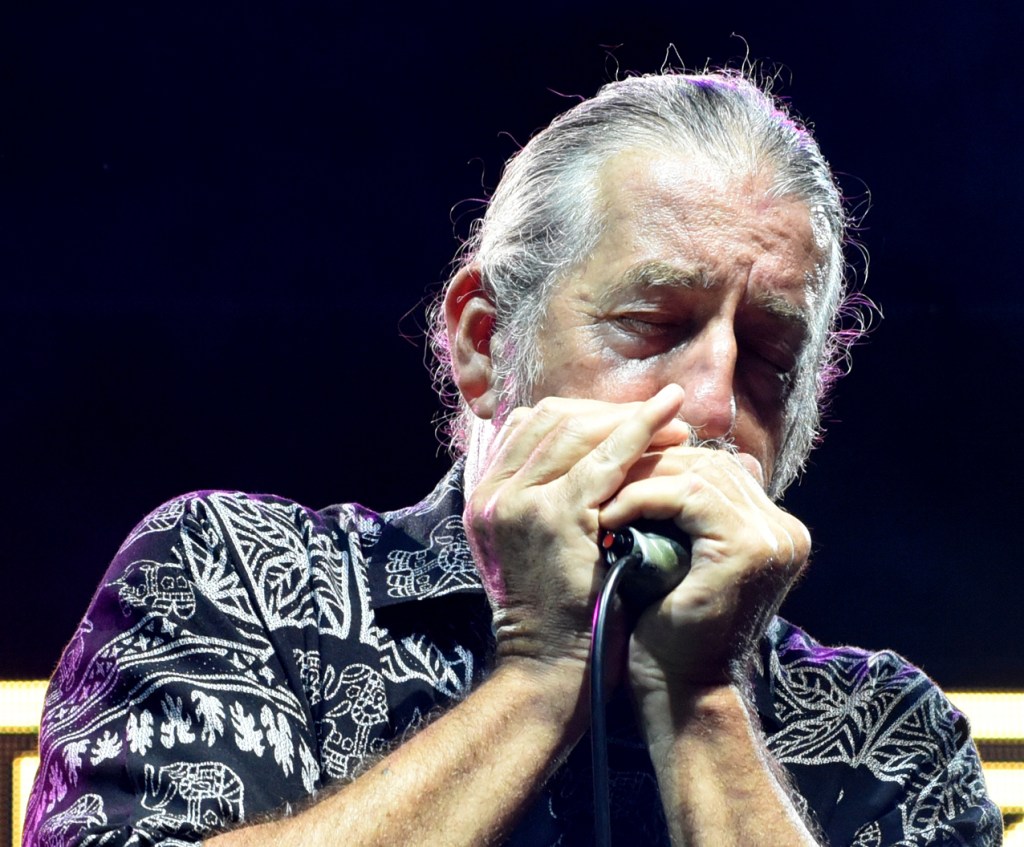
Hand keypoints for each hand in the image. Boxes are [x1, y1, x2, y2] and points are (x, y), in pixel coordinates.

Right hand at [464, 386, 689, 686]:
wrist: (547, 669)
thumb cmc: (558, 612)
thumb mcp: (537, 547)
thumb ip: (550, 499)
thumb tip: (598, 457)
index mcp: (485, 494)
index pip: (531, 426)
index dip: (584, 415)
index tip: (627, 421)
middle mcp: (491, 492)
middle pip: (552, 419)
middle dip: (610, 412)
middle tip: (663, 416)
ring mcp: (517, 502)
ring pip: (576, 432)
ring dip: (631, 421)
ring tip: (677, 424)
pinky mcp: (553, 517)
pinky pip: (602, 462)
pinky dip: (639, 436)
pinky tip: (671, 429)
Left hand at [598, 444, 810, 695]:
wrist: (679, 691)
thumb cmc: (668, 629)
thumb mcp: (679, 560)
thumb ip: (681, 518)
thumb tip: (650, 464)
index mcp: (775, 531)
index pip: (718, 469)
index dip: (665, 463)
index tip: (614, 472)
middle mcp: (785, 531)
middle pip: (712, 464)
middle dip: (652, 465)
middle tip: (601, 476)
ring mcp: (773, 538)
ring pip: (700, 472)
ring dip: (641, 480)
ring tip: (600, 496)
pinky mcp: (747, 548)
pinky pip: (689, 495)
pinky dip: (643, 498)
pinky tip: (610, 515)